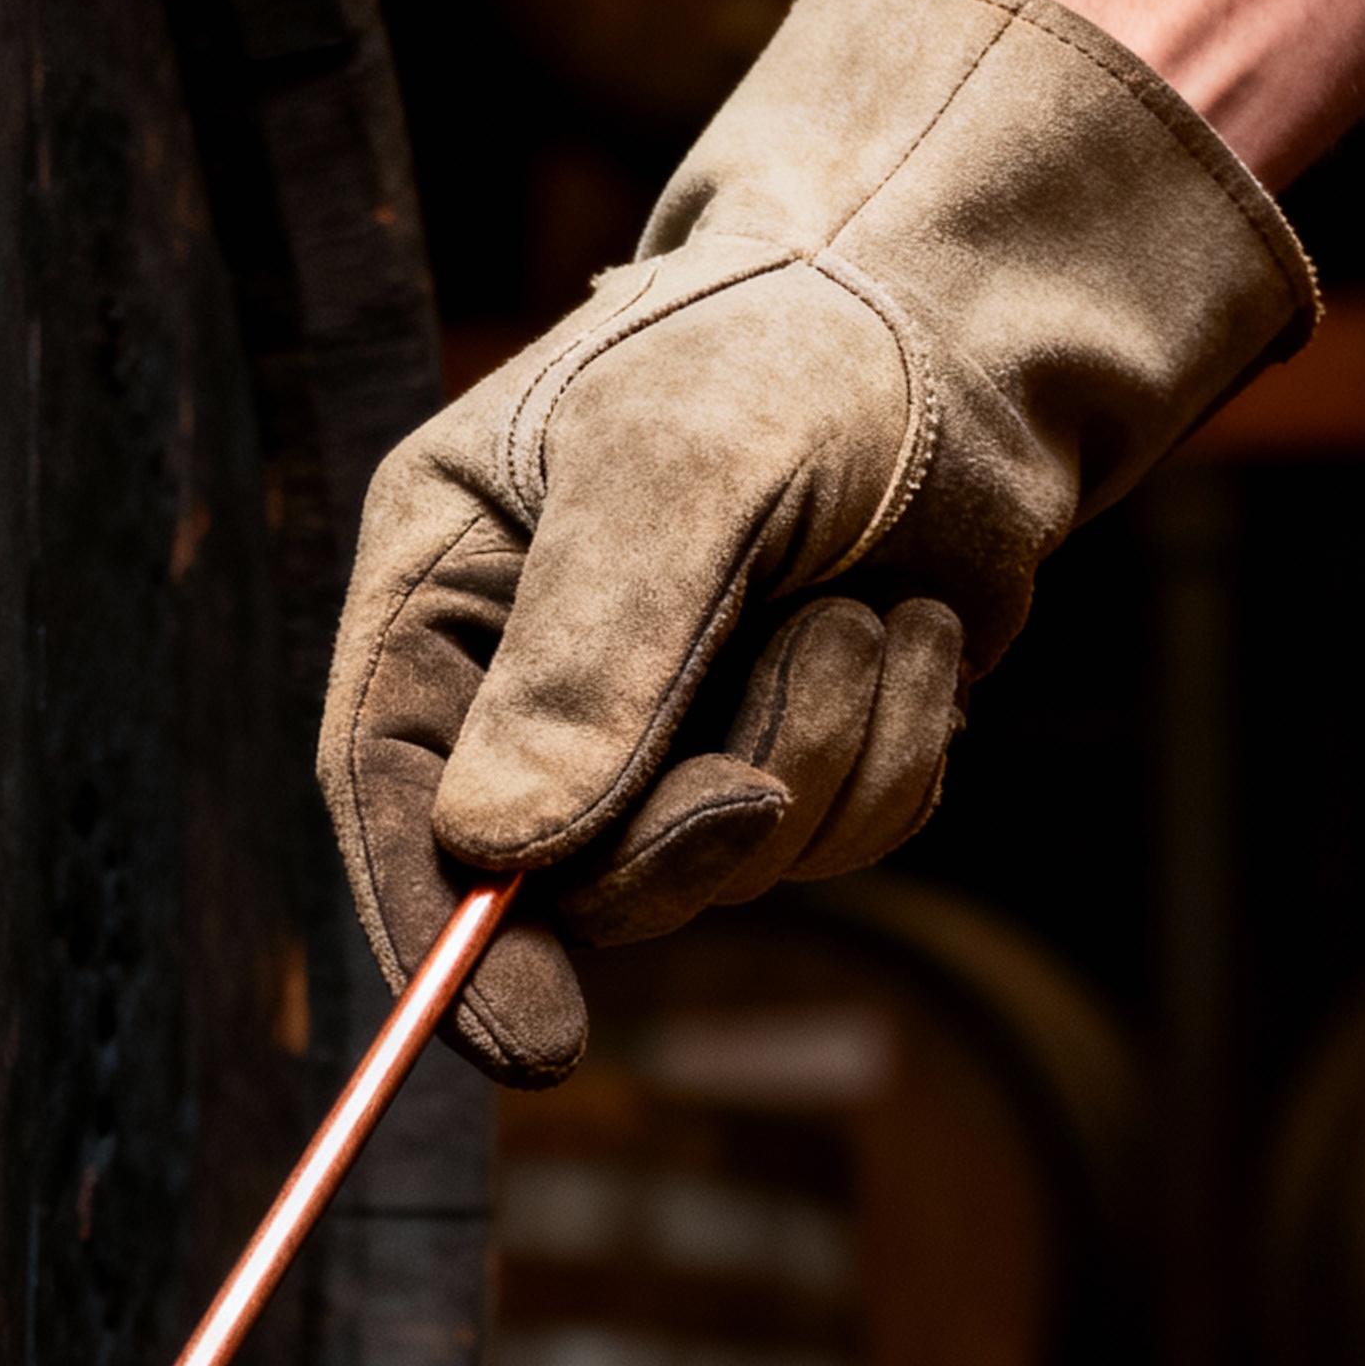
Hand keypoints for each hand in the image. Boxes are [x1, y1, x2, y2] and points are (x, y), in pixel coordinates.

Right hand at [318, 0, 1312, 1080]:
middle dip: (684, 840)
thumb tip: (501, 858)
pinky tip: (914, 629)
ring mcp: (670, 728)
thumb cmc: (793, 349)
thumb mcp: (675, 472)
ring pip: (727, 866)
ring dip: (822, 753)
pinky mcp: (796, 748)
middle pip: (566, 876)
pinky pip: (845, 835)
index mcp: (445, 589)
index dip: (438, 937)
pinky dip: (898, 750)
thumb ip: (591, 660)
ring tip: (858, 606)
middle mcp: (537, 679)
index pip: (389, 795)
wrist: (974, 320)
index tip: (526, 1045)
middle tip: (753, 781)